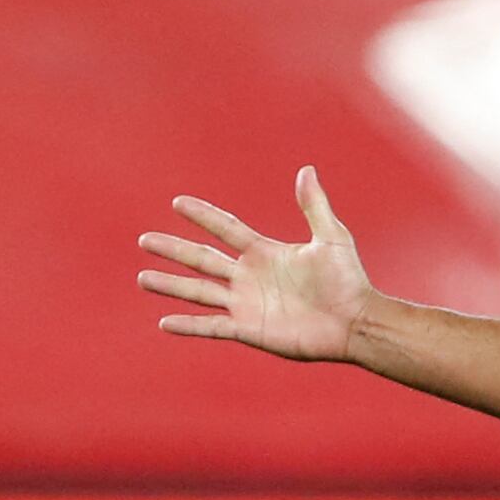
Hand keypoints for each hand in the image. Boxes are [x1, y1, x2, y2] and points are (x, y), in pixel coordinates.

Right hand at [137, 167, 372, 362]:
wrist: (357, 322)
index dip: (203, 216)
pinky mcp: (250, 329)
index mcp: (265, 253)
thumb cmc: (349, 281)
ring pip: (199, 291)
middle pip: (203, 259)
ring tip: (143, 277)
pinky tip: (164, 322)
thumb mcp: (331, 238)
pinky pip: (212, 326)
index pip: (226, 230)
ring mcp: (247, 304)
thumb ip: (314, 206)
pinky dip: (189, 325)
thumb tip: (307, 169)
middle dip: (174, 249)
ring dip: (171, 285)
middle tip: (145, 239)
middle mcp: (250, 277)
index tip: (178, 202)